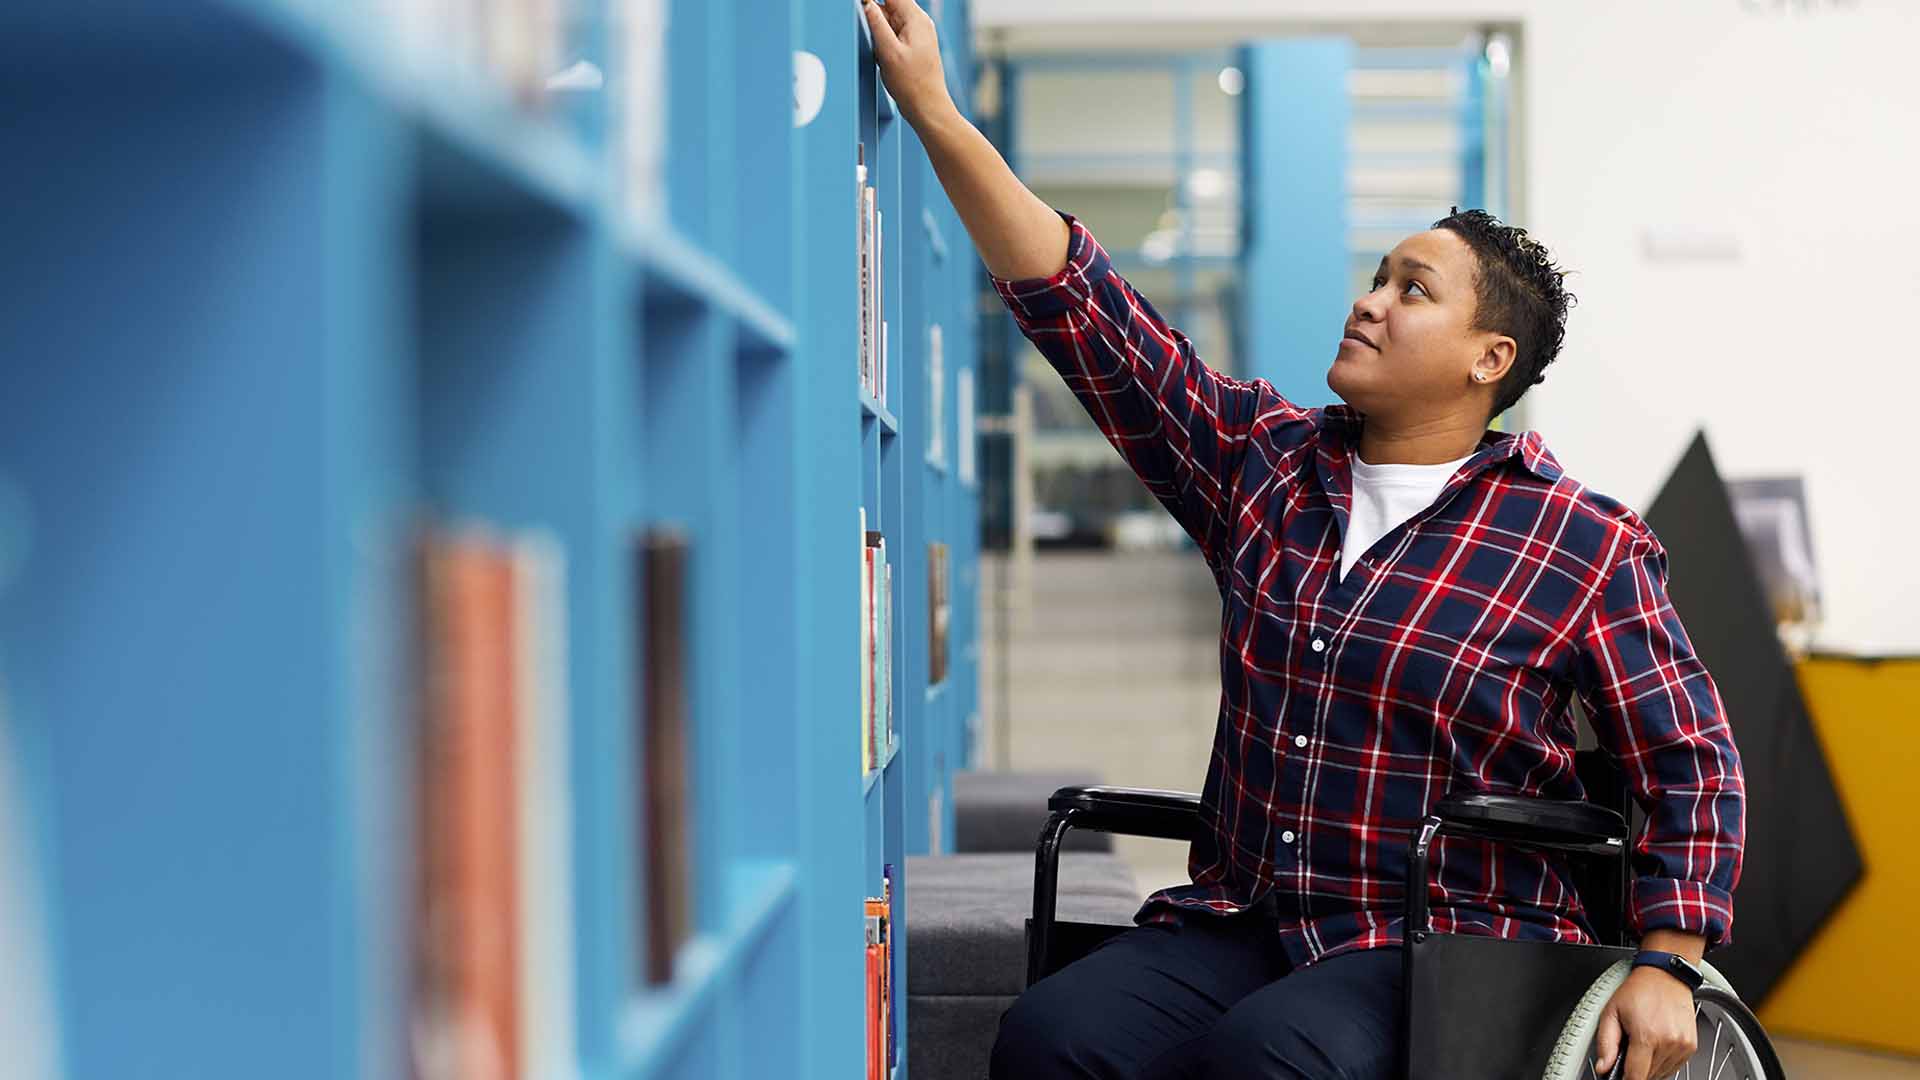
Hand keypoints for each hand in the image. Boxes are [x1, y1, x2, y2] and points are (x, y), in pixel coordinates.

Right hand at [859, 0, 955, 126]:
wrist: (927, 107)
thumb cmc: (912, 84)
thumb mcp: (888, 51)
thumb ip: (876, 23)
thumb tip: (866, 2)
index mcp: (916, 19)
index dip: (872, 0)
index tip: (862, 5)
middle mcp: (919, 22)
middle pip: (890, 4)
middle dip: (874, 13)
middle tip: (873, 39)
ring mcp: (917, 34)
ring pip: (890, 18)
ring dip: (878, 28)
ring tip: (880, 51)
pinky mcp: (913, 45)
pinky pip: (893, 32)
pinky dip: (883, 38)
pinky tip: (882, 54)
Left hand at [1592, 967, 1697, 1079]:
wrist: (1666, 975)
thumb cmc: (1639, 990)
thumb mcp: (1611, 1012)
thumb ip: (1605, 1043)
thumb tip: (1603, 1067)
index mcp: (1647, 1036)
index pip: (1636, 1077)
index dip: (1625, 1079)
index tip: (1618, 1075)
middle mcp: (1668, 1043)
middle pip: (1649, 1076)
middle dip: (1635, 1069)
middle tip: (1628, 1051)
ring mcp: (1682, 1046)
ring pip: (1662, 1073)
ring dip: (1649, 1067)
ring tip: (1642, 1044)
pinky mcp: (1691, 1046)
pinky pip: (1674, 1066)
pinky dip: (1662, 1062)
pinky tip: (1654, 1045)